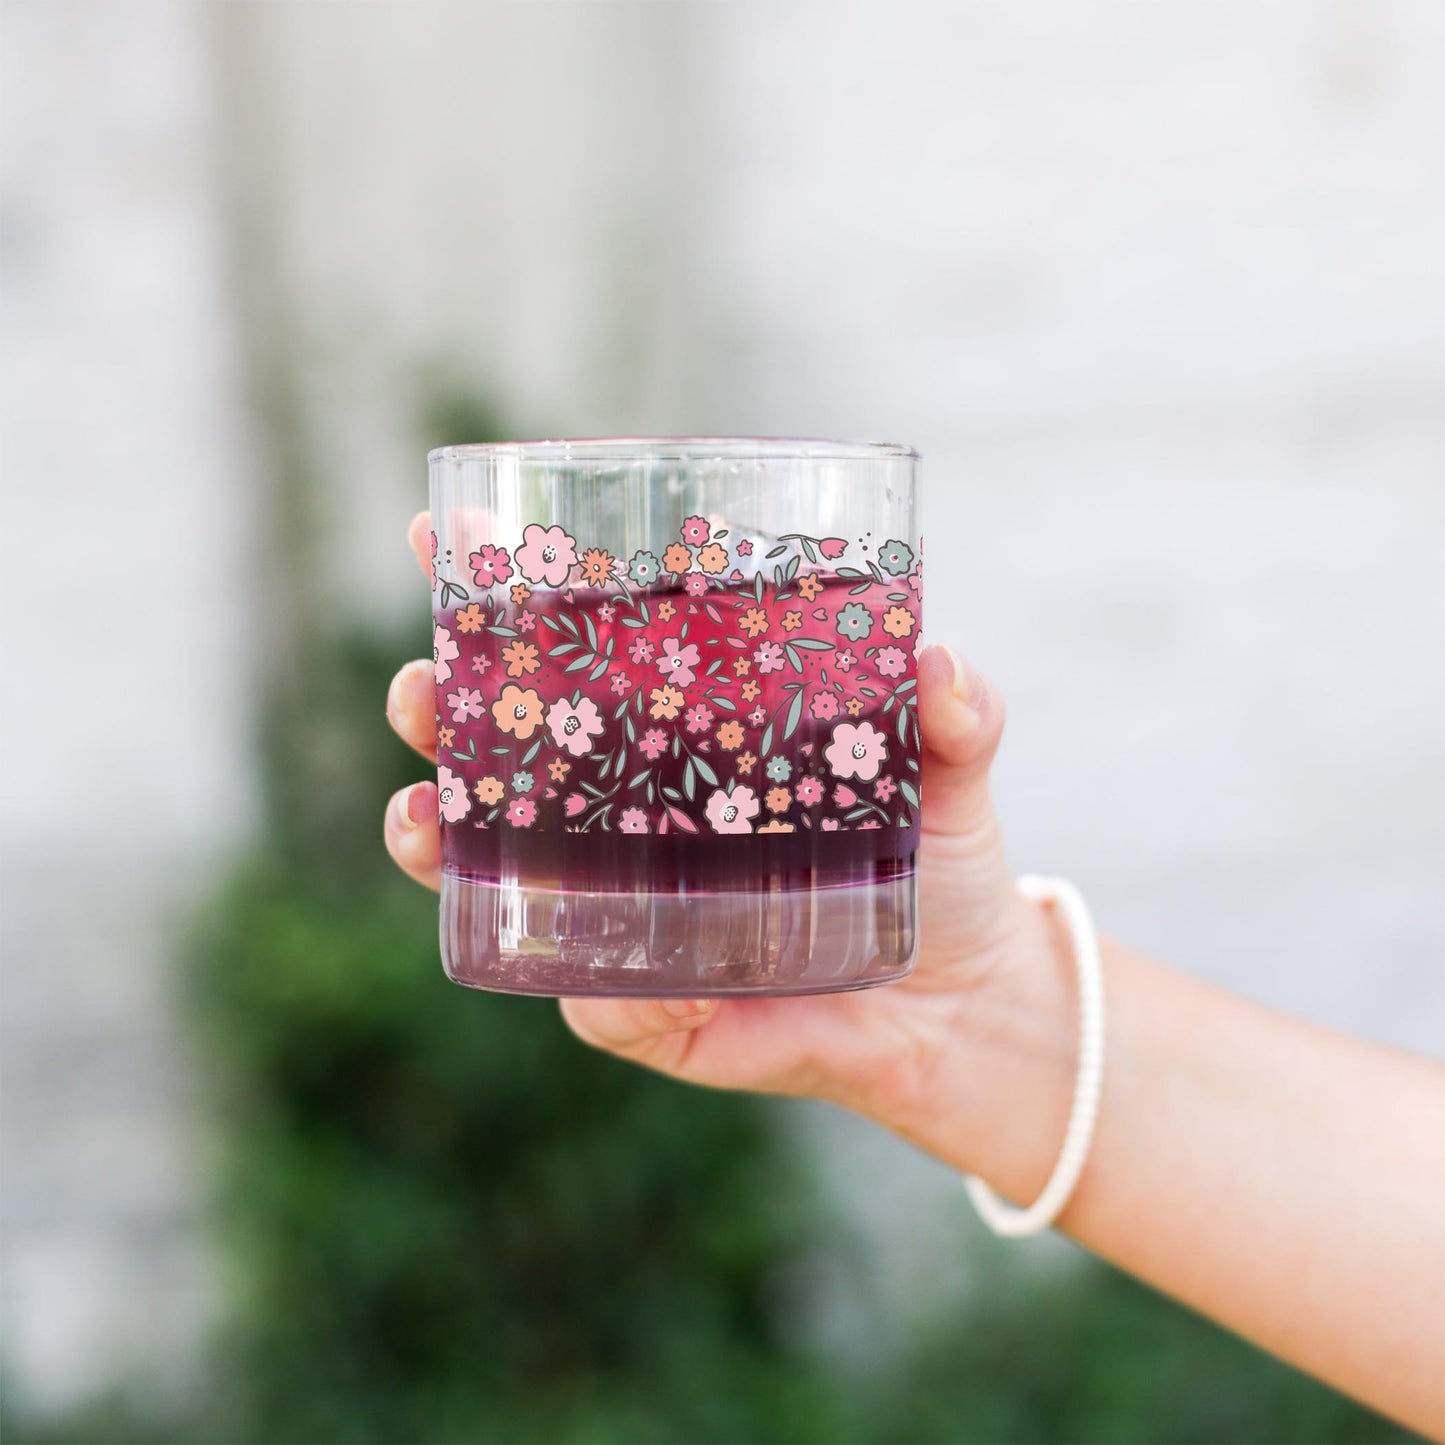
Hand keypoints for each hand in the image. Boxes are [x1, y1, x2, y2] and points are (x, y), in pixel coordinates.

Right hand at [385, 512, 1066, 1171]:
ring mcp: (631, 916)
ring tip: (421, 817)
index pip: (574, 657)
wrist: (963, 1006)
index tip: (439, 532)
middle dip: (439, 712)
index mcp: (684, 738)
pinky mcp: (655, 1012)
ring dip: (443, 843)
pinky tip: (637, 980)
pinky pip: (603, 1006)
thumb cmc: (940, 864)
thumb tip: (939, 661)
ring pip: (505, 879)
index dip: (497, 595)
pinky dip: (607, 993)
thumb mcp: (954, 776)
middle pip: (503, 756)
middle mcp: (635, 820)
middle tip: (421, 686)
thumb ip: (961, 716)